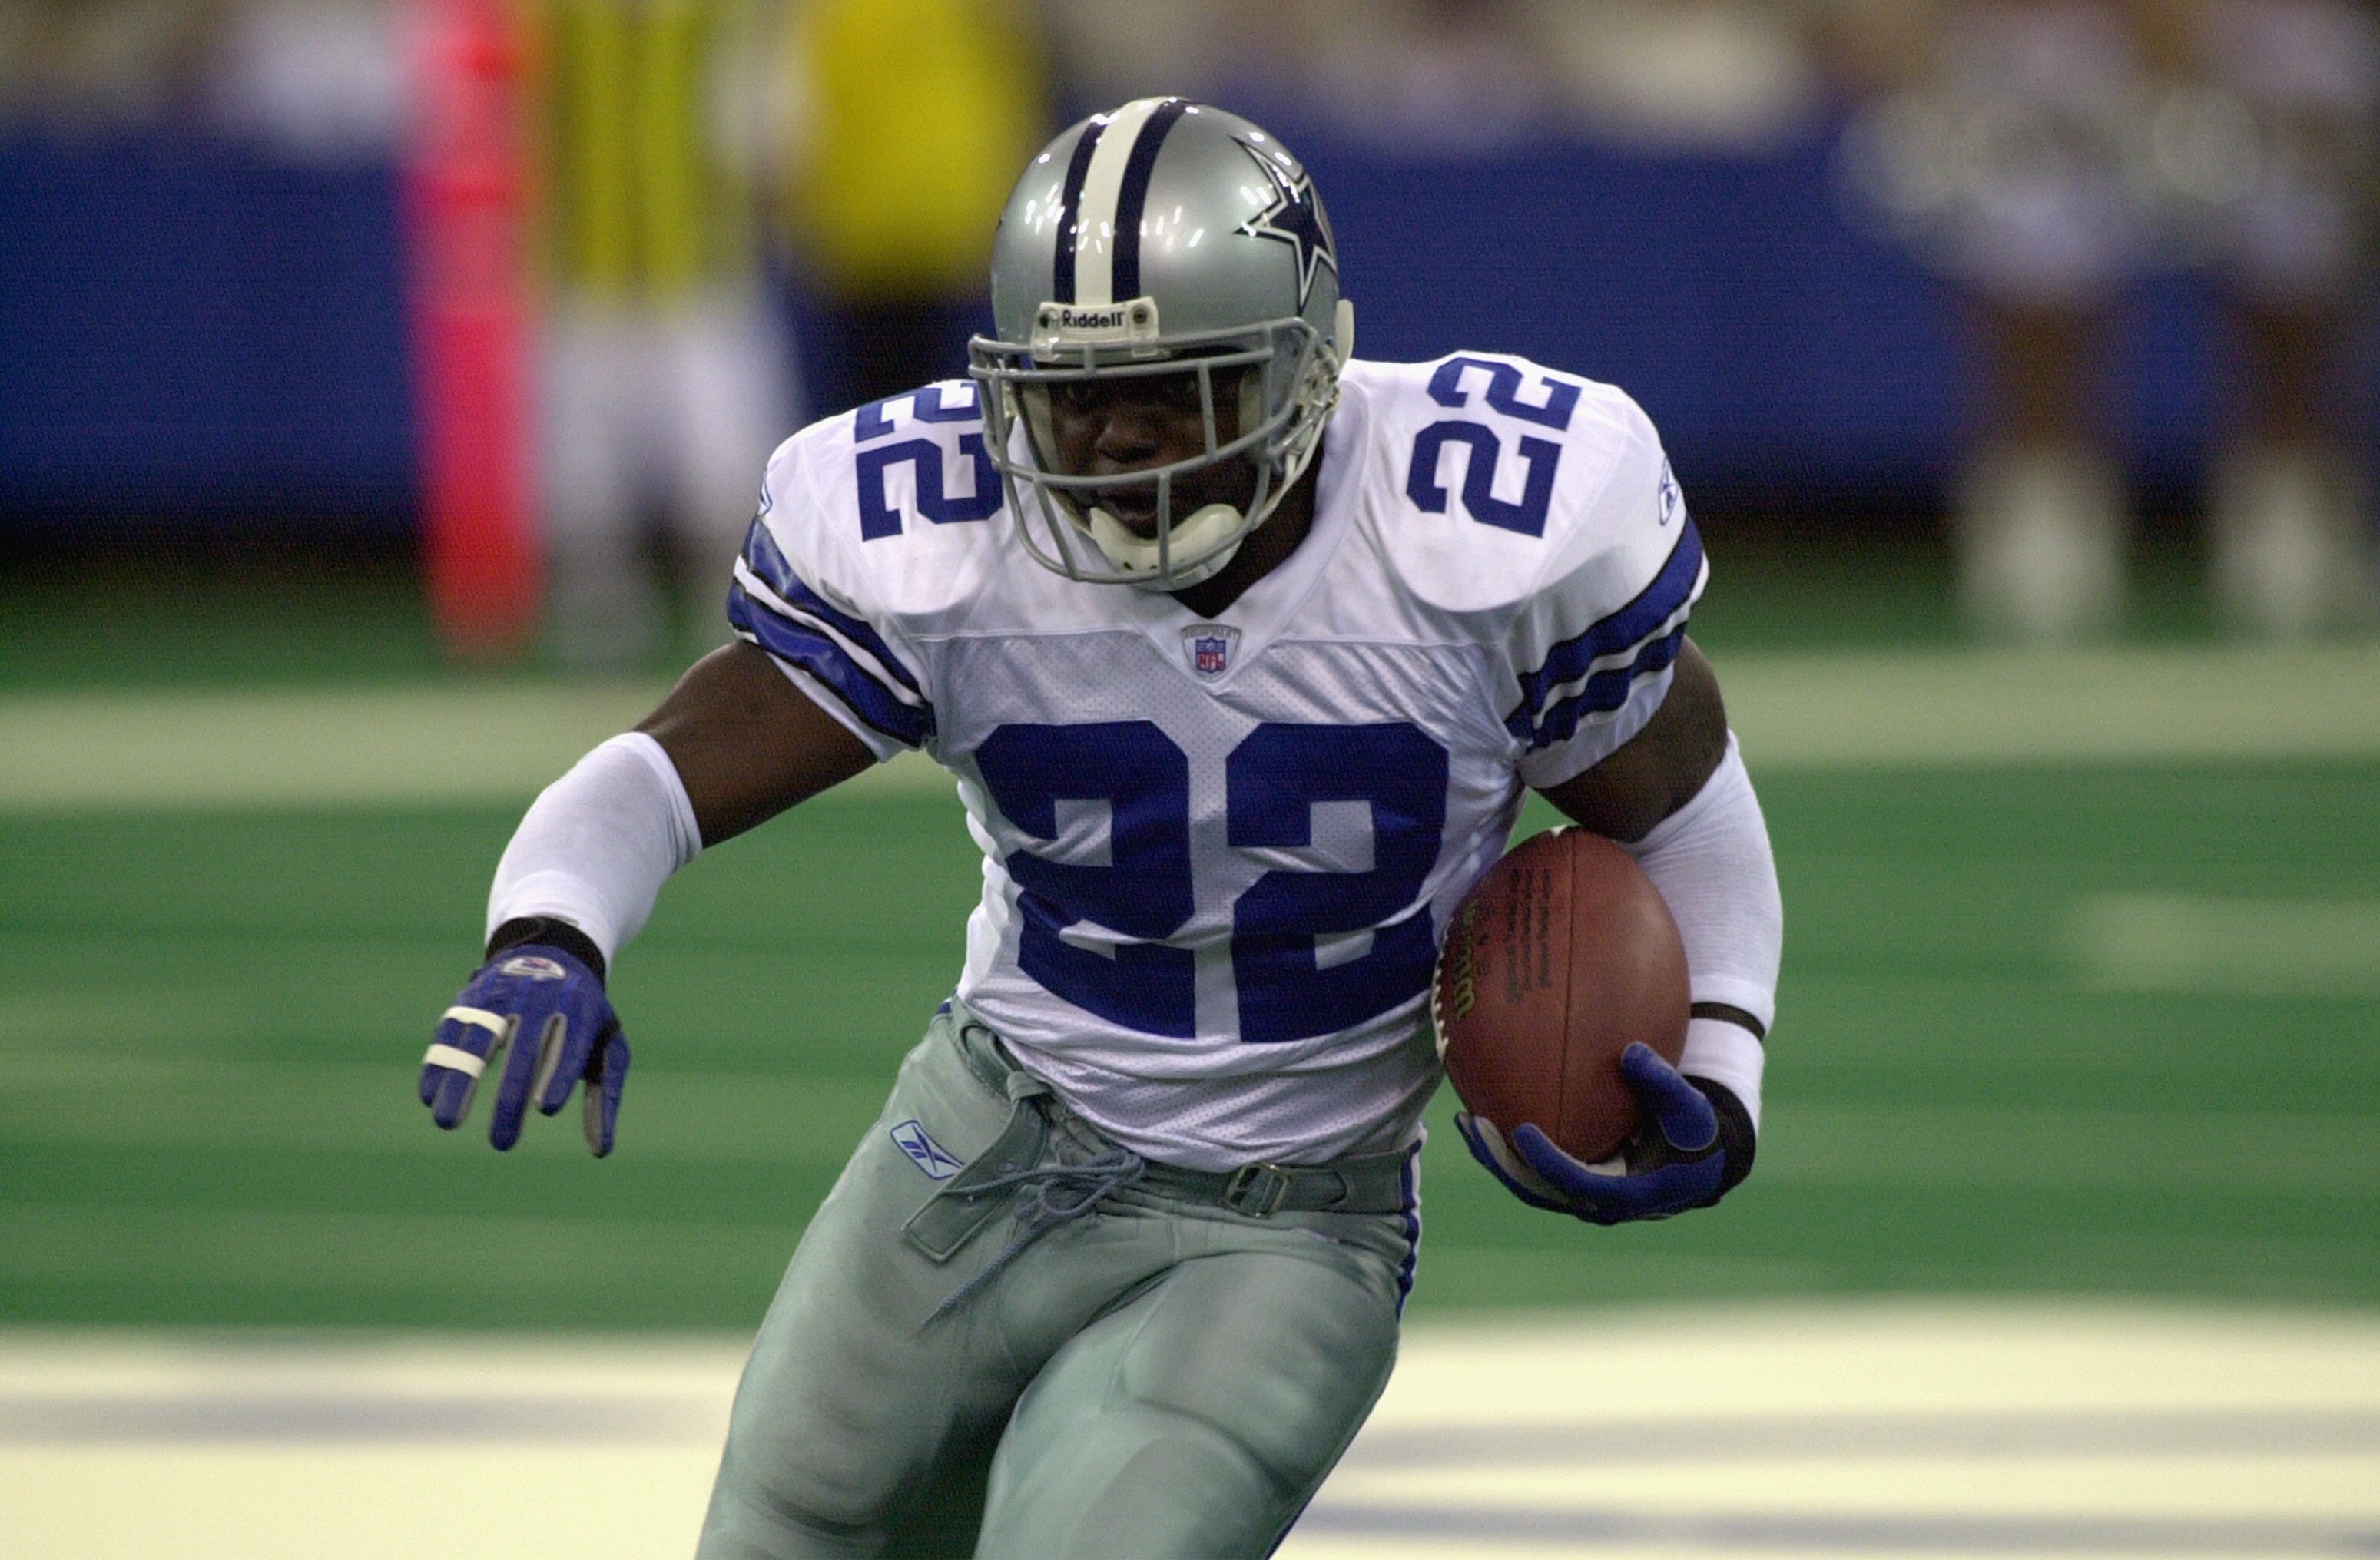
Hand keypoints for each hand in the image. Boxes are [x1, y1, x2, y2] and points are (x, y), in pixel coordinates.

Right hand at [420, 942, 628, 1154]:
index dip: (556, 1075)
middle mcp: (538, 1000)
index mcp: (579, 1010)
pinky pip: (450, 1030)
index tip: (545, 1109)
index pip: (568, 1045)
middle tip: (502, 1144)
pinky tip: (430, 1096)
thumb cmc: (584, 1015)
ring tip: (447, 1123)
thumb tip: (600, 1151)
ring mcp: (500, 995)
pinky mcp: (471, 997)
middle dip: (509, 1098)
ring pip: (477, 1040)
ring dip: (459, 1082)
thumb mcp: (606, 1045)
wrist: (553, 951)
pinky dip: (438, 1063)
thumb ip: (606, 1095)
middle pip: (522, 1050)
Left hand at [1455, 1043, 1748, 1223]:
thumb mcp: (1689, 1109)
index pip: (1574, 1181)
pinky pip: (1533, 1168)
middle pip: (1536, 1188)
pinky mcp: (1573, 1182)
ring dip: (1495, 1156)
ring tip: (1464, 1120)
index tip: (1519, 1131)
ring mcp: (1580, 1196)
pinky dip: (1509, 1147)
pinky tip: (1485, 1110)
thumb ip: (1662, 1082)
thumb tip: (1630, 1051)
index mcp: (1624, 1193)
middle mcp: (1595, 1203)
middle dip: (1501, 1161)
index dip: (1545, 1160)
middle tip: (1472, 1126)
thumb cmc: (1695, 1134)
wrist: (1700, 1162)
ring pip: (1528, 1182)